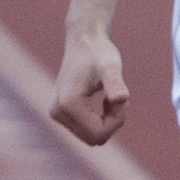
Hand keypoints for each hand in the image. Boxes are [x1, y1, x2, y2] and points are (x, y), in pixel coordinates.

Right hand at [51, 30, 129, 145]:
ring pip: (90, 136)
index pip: (98, 135)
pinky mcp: (59, 113)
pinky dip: (99, 120)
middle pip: (94, 139)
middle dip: (111, 123)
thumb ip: (116, 83)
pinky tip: (102, 101)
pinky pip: (86, 130)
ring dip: (106, 121)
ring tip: (109, 98)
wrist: (84, 40)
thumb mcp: (111, 67)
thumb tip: (122, 99)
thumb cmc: (99, 52)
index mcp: (68, 104)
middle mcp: (57, 112)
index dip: (117, 121)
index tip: (123, 99)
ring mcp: (56, 113)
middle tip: (117, 98)